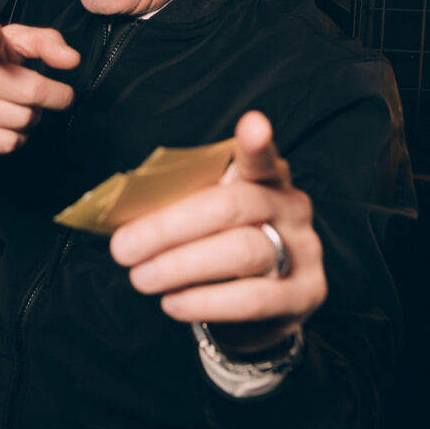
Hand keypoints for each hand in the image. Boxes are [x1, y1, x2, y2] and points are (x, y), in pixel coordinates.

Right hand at [0, 20, 79, 153]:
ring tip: (20, 105)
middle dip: (51, 96)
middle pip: (29, 91)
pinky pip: (7, 142)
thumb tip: (71, 59)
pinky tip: (7, 123)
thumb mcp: (11, 42)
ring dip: (32, 117)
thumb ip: (45, 42)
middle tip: (49, 93)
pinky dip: (17, 137)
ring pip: (22, 120)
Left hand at [110, 111, 326, 351]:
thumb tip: (123, 214)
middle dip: (167, 228)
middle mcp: (291, 207)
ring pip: (241, 251)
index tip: (251, 125)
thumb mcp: (203, 217)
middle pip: (231, 207)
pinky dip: (204, 302)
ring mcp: (304, 250)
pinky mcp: (305, 293)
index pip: (259, 157)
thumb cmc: (221, 247)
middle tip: (124, 248)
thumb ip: (179, 206)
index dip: (256, 143)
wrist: (263, 303)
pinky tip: (174, 302)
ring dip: (180, 266)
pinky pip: (252, 299)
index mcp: (266, 178)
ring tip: (142, 278)